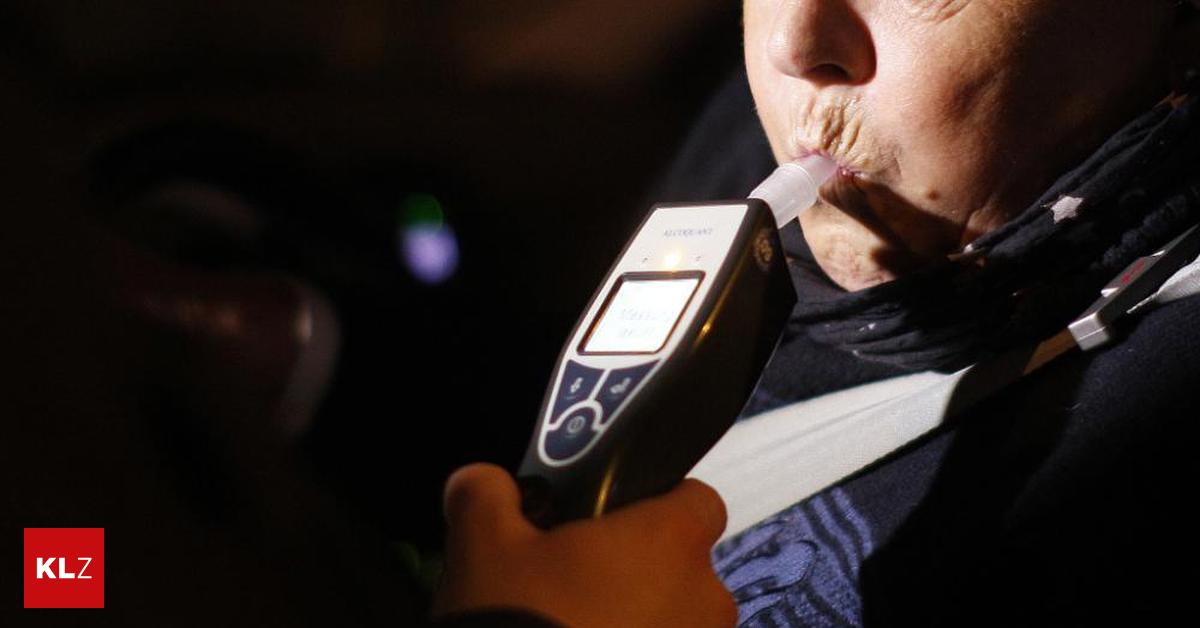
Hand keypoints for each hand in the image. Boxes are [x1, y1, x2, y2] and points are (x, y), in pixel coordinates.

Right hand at [431, 463, 736, 627]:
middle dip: (636, 570)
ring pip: (674, 620)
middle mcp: (705, 598)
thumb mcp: (480, 544)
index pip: (697, 498)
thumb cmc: (517, 622)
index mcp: (671, 540)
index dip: (657, 500)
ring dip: (638, 620)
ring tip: (573, 626)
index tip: (613, 516)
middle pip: (681, 566)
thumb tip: (482, 482)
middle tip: (574, 580)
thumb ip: (485, 493)